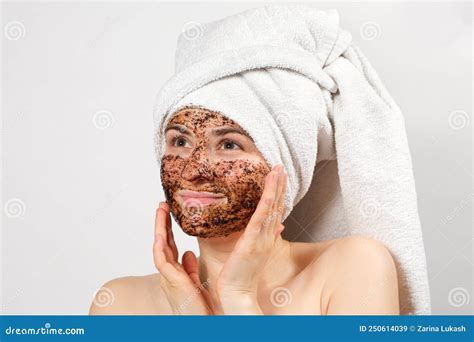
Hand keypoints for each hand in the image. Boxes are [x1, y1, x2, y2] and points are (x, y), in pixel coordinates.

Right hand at [153, 201, 212, 314]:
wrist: (200, 324)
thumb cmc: (199, 308)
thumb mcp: (195, 283)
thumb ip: (190, 268)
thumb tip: (188, 253)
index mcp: (175, 272)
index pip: (170, 245)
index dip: (169, 229)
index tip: (169, 213)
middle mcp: (168, 273)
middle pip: (163, 242)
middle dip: (162, 223)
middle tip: (162, 205)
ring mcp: (168, 277)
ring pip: (160, 247)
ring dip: (159, 228)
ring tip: (161, 210)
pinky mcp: (171, 281)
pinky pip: (162, 261)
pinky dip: (160, 246)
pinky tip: (161, 234)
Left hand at [215, 164, 286, 312]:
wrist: (237, 292)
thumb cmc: (242, 274)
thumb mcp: (256, 252)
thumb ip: (266, 237)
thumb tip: (277, 226)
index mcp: (267, 238)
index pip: (275, 211)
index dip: (278, 193)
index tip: (280, 177)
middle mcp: (267, 236)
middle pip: (276, 206)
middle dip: (279, 186)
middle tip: (281, 167)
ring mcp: (261, 238)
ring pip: (270, 209)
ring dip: (275, 188)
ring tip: (277, 171)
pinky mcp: (252, 241)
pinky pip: (260, 218)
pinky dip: (266, 203)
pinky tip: (268, 190)